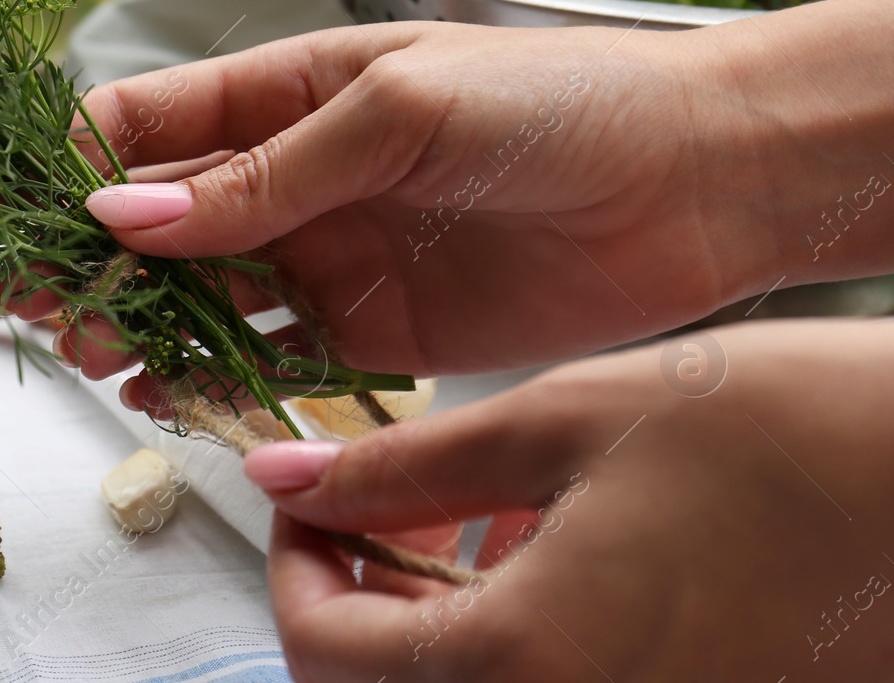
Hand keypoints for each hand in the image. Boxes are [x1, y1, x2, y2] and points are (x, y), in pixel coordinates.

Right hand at [0, 0, 893, 405]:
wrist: (696, 180)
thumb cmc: (554, 102)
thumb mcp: (398, 114)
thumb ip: (266, 174)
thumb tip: (123, 213)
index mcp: (290, 91)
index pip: (151, 121)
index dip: (77, 161)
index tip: (25, 210)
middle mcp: (294, 177)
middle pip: (159, 220)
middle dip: (92, 258)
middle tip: (40, 305)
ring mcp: (328, 257)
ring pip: (201, 296)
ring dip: (139, 323)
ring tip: (96, 353)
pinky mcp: (371, 335)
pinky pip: (270, 358)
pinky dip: (214, 378)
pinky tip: (168, 393)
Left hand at [245, 319, 893, 680]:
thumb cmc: (790, 437)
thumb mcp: (570, 420)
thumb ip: (407, 468)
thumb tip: (289, 479)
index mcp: (524, 666)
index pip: (320, 650)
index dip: (292, 560)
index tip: (311, 493)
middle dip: (362, 598)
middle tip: (389, 505)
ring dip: (438, 623)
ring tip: (478, 518)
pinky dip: (521, 647)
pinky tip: (561, 559)